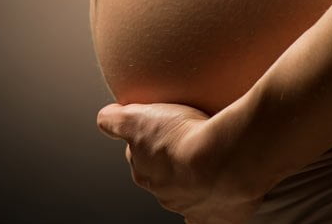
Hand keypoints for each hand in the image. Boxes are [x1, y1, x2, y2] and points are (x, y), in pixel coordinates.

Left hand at [96, 102, 268, 223]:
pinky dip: (221, 206)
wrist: (224, 160)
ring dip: (199, 180)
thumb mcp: (136, 117)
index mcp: (146, 174)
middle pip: (166, 177)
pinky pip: (220, 215)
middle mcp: (167, 195)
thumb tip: (105, 118)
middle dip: (173, 162)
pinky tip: (226, 192)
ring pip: (192, 195)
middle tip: (189, 140)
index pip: (140, 157)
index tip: (160, 128)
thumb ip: (115, 120)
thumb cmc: (182, 139)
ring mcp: (195, 208)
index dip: (149, 140)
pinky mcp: (223, 217)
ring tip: (213, 159)